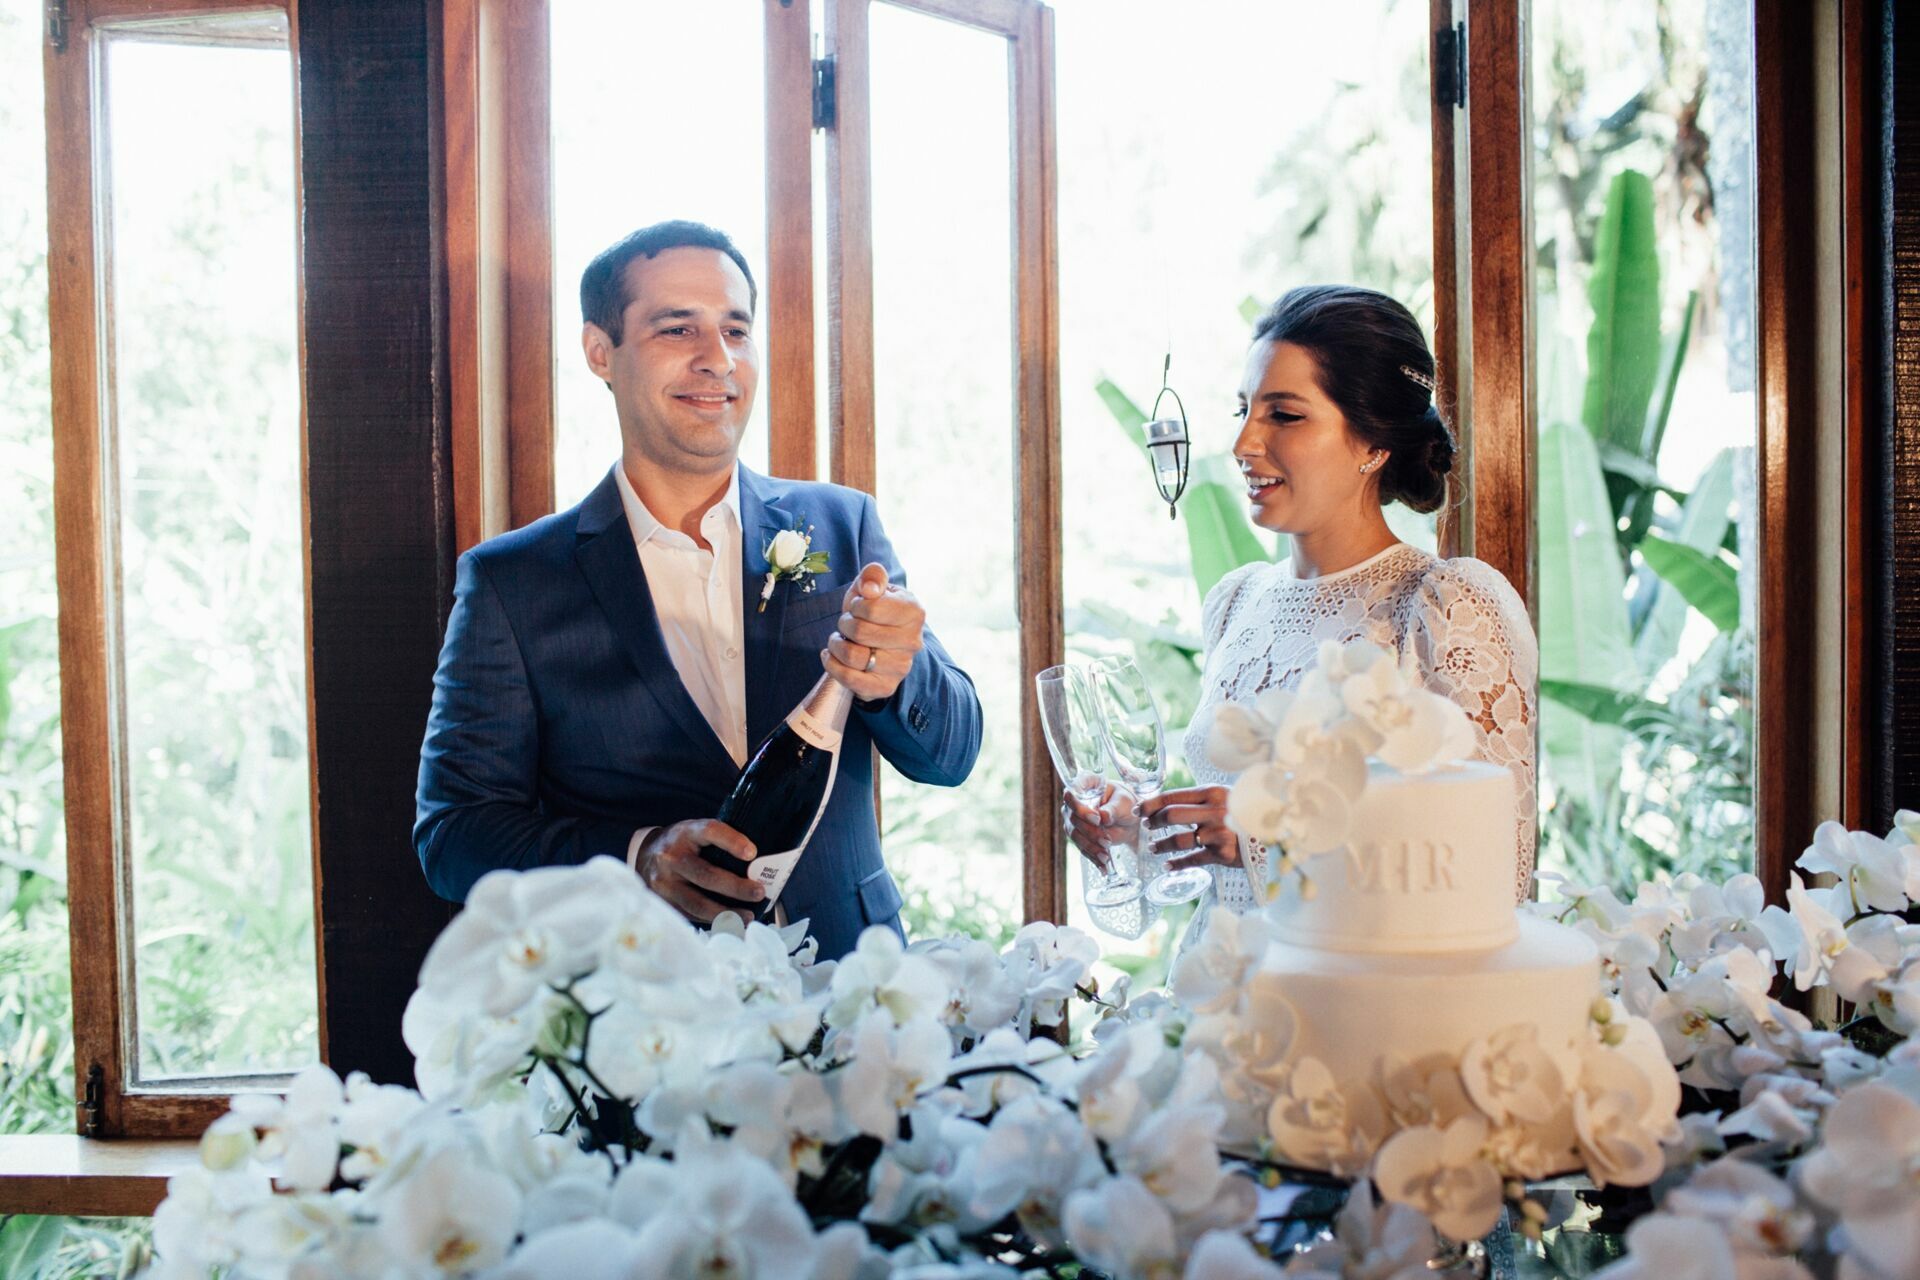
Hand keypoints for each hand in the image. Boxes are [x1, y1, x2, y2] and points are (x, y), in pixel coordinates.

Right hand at [635, 819, 762, 924]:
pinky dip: (714, 921)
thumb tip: (757, 862)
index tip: (752, 853)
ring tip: (749, 915)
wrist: (644, 855)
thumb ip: (718, 841)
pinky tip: (731, 922)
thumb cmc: (682, 844)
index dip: (731, 841)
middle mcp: (670, 858)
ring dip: (727, 912)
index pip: (709, 831)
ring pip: (698, 903)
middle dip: (736, 887)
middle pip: (706, 875)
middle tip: (759, 892)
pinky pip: (692, 915)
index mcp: (684, 833)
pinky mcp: (663, 903)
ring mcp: (664, 883)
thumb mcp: (695, 832)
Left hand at [822, 562, 924, 701]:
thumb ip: (873, 576)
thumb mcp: (873, 586)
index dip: (856, 605)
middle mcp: (913, 642)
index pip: (872, 607)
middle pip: (860, 632)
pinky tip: (831, 656)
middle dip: (844, 624)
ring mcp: (901, 668)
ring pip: (853, 656)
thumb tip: (869, 588)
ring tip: (839, 639)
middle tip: (847, 623)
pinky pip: (850, 680)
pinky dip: (833, 666)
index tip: (857, 607)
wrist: (878, 642)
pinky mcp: (885, 687)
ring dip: (836, 645)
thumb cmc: (874, 610)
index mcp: (914, 612)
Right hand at [1063, 781, 1138, 872]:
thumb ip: (1113, 808)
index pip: (1072, 793)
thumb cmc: (1127, 803)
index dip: (1081, 808)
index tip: (1097, 819)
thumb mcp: (1124, 803)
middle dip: (1089, 832)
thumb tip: (1103, 817)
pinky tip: (1103, 866)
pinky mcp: (1079, 836)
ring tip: (1106, 856)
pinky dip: (1093, 857)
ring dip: (1090, 846)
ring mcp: (1075, 819)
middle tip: (1107, 840)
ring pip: (1075, 835)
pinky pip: (1082, 848)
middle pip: (1072, 817)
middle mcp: (1075, 801)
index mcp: (1085, 784)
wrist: (1130, 820)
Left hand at [1140, 786, 1238, 870]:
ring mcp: (1219, 833)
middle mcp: (1214, 811)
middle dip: (1154, 822)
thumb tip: (1163, 804)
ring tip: (1153, 848)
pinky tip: (1168, 866)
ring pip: (1179, 840)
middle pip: (1171, 816)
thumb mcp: (1223, 797)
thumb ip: (1199, 799)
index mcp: (1212, 793)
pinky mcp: (1223, 854)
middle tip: (1147, 827)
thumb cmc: (1242, 812)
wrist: (1274, 831)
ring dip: (1162, 845)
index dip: (1151, 804)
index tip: (1139, 810)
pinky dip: (1177, 864)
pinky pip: (1193, 860)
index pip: (1173, 796)